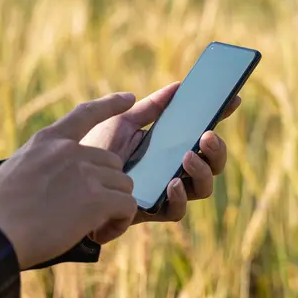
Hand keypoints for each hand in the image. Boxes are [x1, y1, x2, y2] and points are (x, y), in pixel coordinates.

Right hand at [0, 93, 137, 268]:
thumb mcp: (17, 171)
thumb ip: (46, 168)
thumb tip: (67, 187)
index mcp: (48, 141)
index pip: (85, 114)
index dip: (110, 105)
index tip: (129, 99)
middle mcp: (69, 151)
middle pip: (112, 163)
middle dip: (107, 187)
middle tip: (89, 214)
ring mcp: (85, 172)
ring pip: (123, 185)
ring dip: (114, 207)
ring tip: (93, 228)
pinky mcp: (96, 199)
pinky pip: (128, 207)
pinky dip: (119, 223)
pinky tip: (100, 234)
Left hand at [79, 82, 240, 243]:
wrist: (65, 181)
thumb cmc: (93, 150)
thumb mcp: (122, 121)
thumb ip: (152, 107)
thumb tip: (178, 86)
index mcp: (172, 146)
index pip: (204, 133)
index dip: (221, 117)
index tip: (233, 99)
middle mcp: (174, 170)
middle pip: (213, 164)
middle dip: (218, 150)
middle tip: (207, 135)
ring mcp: (165, 192)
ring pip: (203, 188)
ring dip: (202, 171)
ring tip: (187, 157)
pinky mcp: (151, 211)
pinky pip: (177, 211)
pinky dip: (180, 197)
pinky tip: (172, 183)